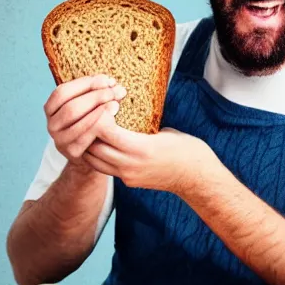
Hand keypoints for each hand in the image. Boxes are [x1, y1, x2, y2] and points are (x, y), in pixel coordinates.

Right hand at [43, 74, 126, 166]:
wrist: (92, 151)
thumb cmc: (91, 120)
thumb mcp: (89, 103)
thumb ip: (96, 91)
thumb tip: (110, 82)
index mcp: (51, 108)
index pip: (62, 92)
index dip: (85, 84)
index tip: (106, 80)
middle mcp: (52, 124)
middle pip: (71, 107)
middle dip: (96, 97)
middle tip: (116, 91)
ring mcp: (60, 140)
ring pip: (78, 122)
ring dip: (99, 110)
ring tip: (116, 103)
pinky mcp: (72, 152)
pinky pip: (85, 137)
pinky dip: (99, 126)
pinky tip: (112, 118)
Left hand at [83, 118, 215, 193]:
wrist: (197, 180)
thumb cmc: (188, 150)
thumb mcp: (166, 131)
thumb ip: (142, 126)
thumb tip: (126, 112)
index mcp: (141, 148)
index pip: (105, 131)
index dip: (98, 115)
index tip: (101, 103)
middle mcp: (130, 164)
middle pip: (93, 146)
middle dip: (87, 129)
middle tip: (89, 113)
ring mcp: (127, 176)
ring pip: (93, 160)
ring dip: (88, 144)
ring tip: (89, 127)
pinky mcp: (128, 182)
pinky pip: (103, 167)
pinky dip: (97, 154)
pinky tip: (100, 142)